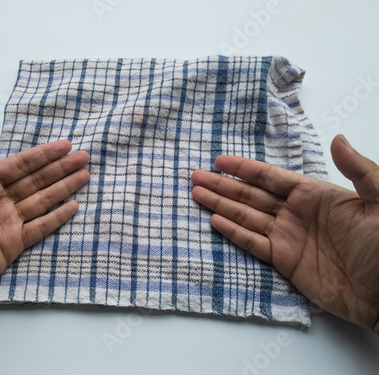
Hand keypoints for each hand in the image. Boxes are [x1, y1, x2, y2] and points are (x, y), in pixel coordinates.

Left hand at [0, 140, 89, 311]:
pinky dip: (57, 217)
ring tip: (85, 175)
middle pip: (36, 180)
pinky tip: (72, 206)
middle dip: (60, 167)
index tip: (64, 146)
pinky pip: (40, 228)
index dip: (42, 155)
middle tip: (83, 156)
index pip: (18, 165)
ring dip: (64, 187)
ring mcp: (8, 223)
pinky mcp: (13, 245)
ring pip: (43, 200)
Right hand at [192, 134, 378, 333]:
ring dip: (221, 205)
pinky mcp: (285, 261)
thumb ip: (359, 171)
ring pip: (246, 216)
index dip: (244, 168)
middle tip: (196, 176)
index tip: (219, 160)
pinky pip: (253, 243)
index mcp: (314, 194)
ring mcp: (288, 237)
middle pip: (251, 195)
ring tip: (197, 194)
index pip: (271, 177)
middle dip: (223, 185)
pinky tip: (216, 221)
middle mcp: (295, 212)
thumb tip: (337, 139)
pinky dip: (233, 232)